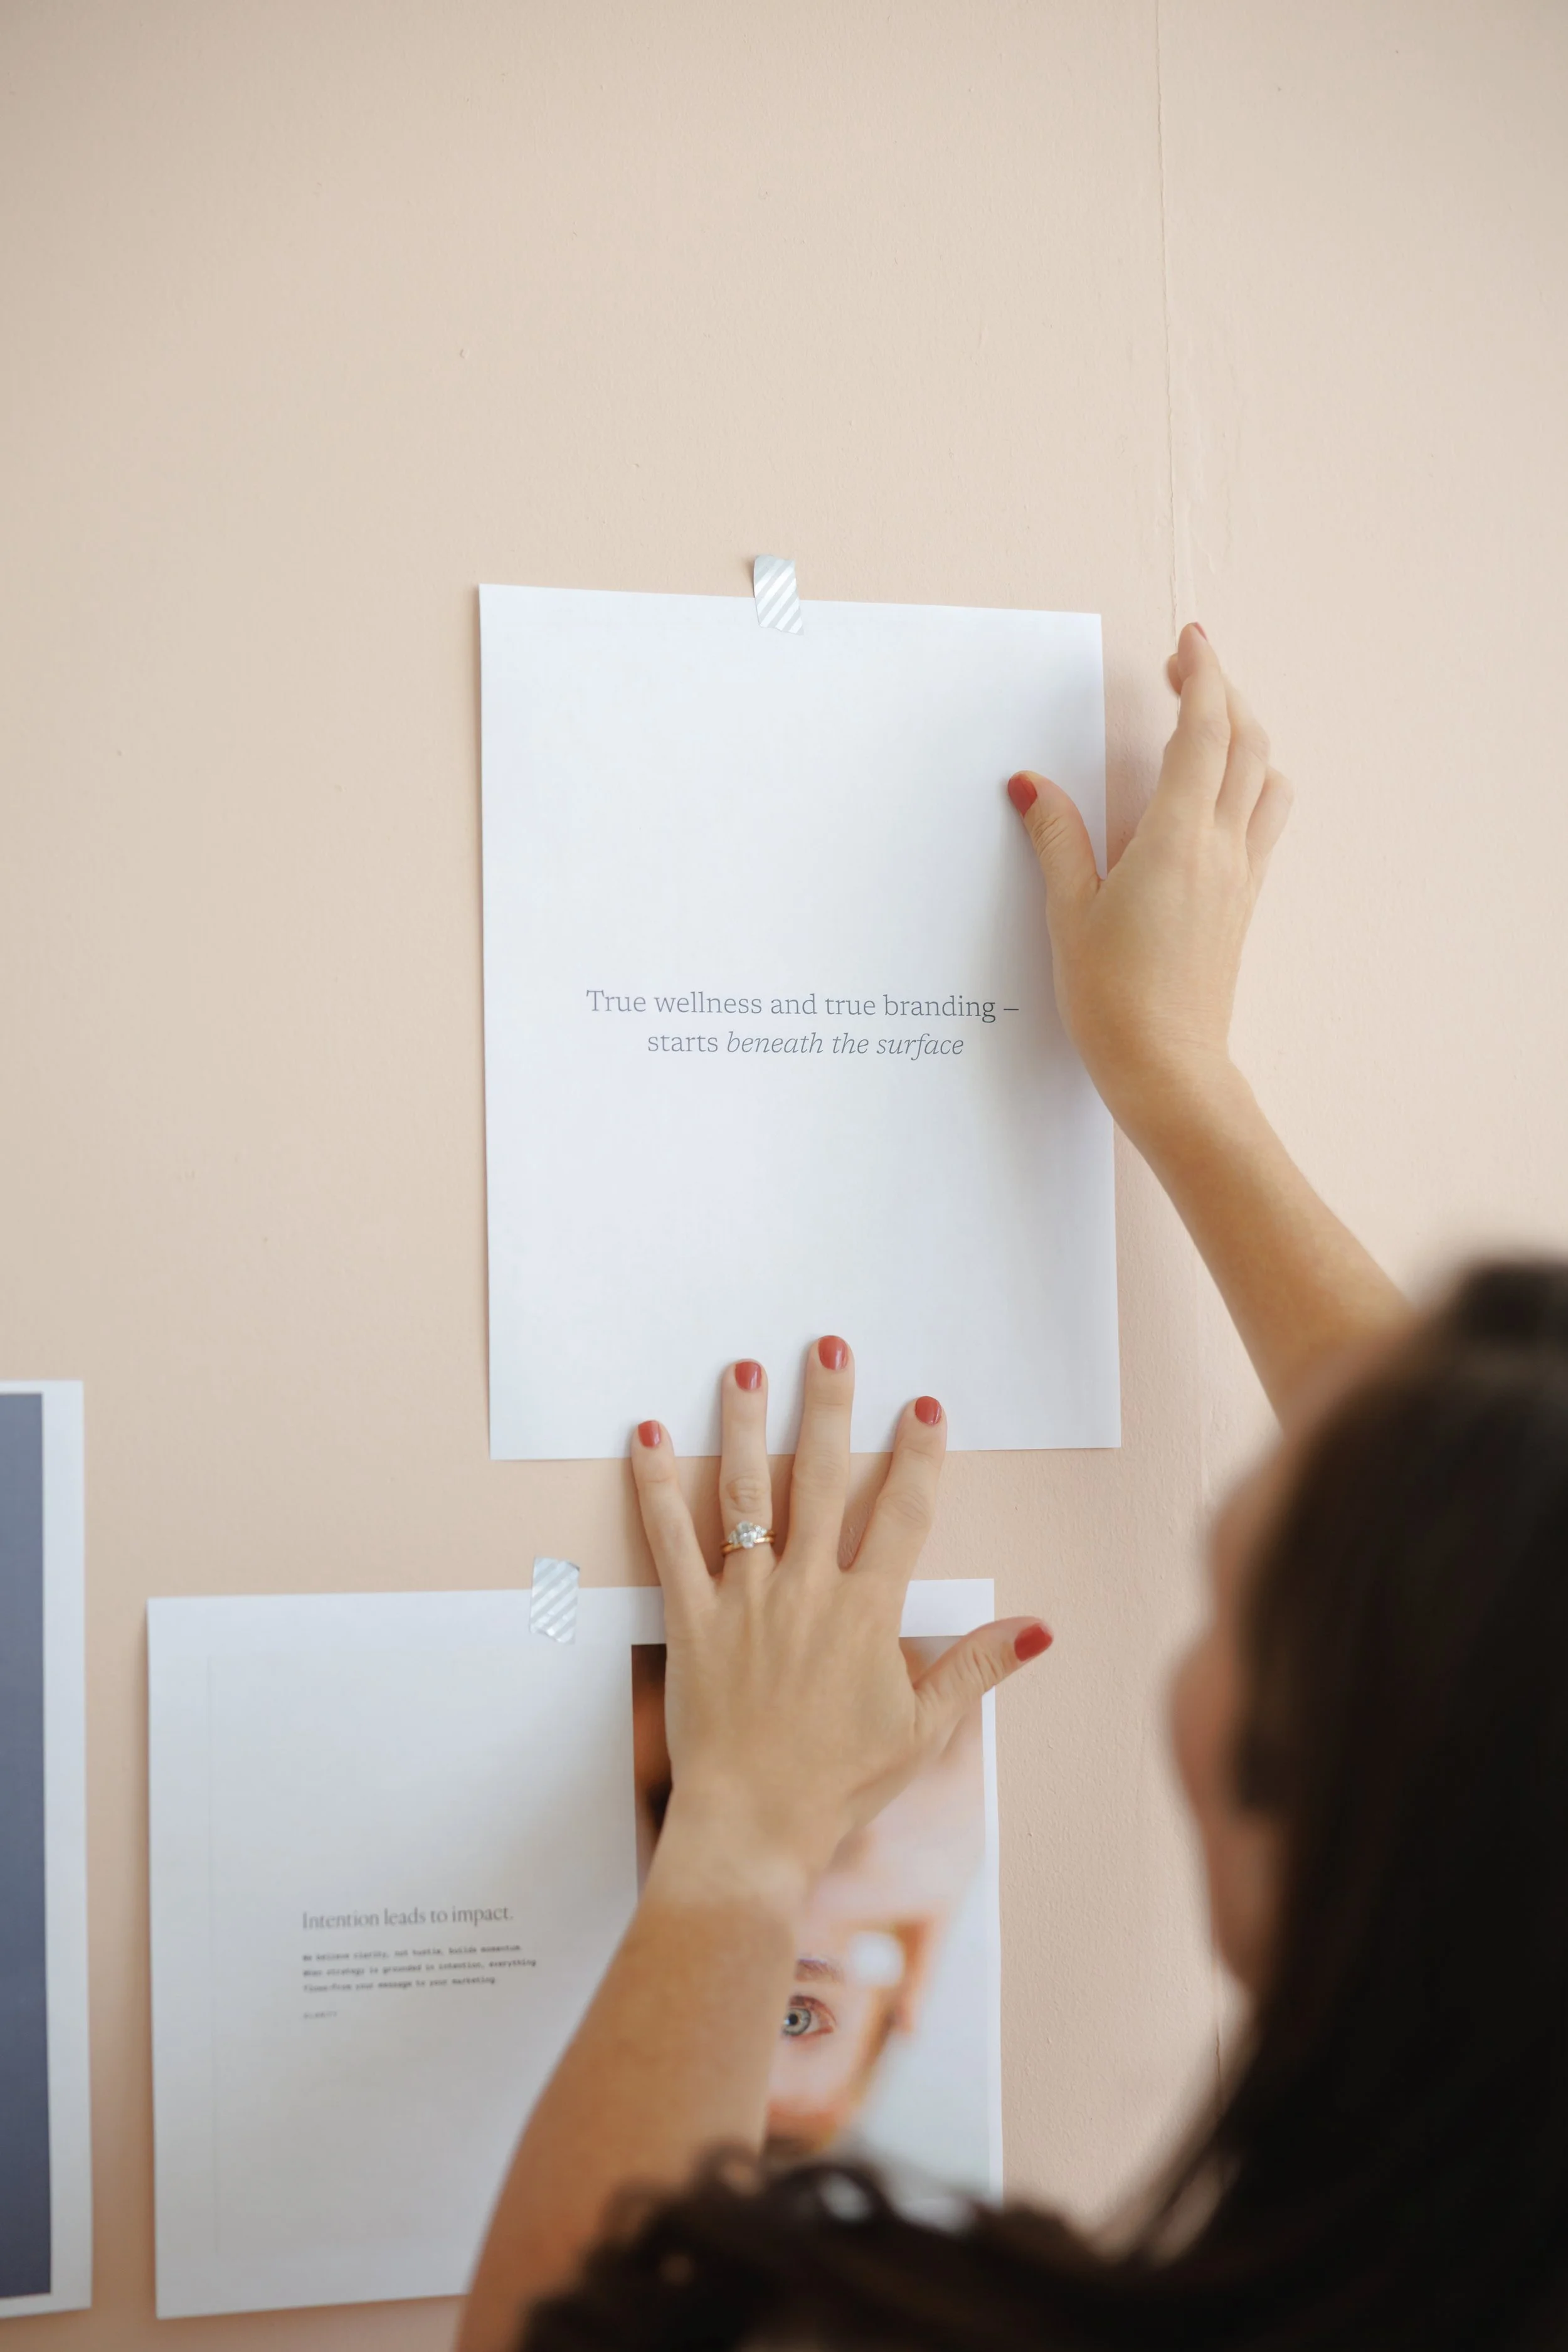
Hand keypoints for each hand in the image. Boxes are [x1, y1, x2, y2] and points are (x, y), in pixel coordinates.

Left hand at [630, 1343, 1049, 1908]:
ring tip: (743, 1368)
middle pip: (821, 1479)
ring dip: (743, 1425)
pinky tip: (645, 1436)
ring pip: (745, 1493)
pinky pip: (669, 1540)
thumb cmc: (838, 1784)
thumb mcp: (922, 1729)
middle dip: (828, 1407)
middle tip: (830, 1347)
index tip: (925, 1405)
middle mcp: (807, 1590)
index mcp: (866, 1613)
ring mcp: (745, 1599)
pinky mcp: (691, 1618)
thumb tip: (1038, 1628)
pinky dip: (654, 1485)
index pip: (901, 1514)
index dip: (918, 1456)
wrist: (754, 1827)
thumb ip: (976, 1668)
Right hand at [1009, 624, 1292, 1147]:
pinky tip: (1217, 794)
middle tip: (1187, 667)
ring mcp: (1240, 877)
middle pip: (1246, 743)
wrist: (1169, 1070)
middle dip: (1223, 693)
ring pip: (1267, 781)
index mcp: (1176, 839)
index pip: (1203, 732)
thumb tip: (1030, 785)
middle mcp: (1221, 848)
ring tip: (1209, 722)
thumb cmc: (1113, 1000)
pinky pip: (1261, 823)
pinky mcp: (1242, 905)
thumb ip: (1056, 839)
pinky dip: (1250, 785)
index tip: (1189, 640)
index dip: (1202, 676)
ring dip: (1247, 738)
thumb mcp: (1068, 913)